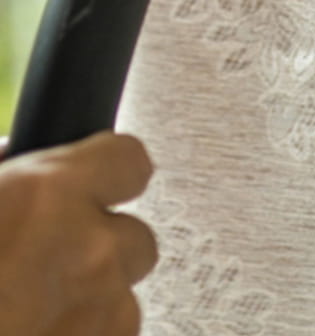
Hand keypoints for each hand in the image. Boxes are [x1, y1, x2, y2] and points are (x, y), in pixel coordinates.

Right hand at [0, 132, 158, 335]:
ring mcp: (100, 314)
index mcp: (48, 197)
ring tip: (22, 314)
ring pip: (121, 301)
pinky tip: (27, 334)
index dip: (108, 175)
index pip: (127, 162)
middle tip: (41, 266)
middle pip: (135, 239)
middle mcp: (89, 251)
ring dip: (85, 306)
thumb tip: (8, 169)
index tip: (93, 185)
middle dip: (97, 251)